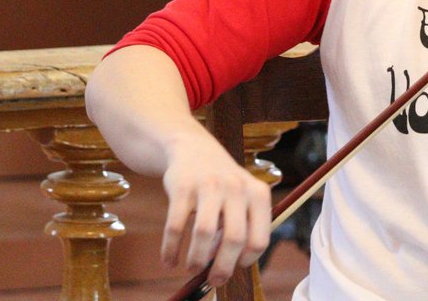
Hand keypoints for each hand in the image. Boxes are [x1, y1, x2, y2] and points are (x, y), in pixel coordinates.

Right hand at [160, 132, 273, 286]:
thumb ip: (237, 229)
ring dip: (196, 259)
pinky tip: (168, 261)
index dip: (247, 260)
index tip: (235, 268)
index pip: (259, 238)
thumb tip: (222, 268)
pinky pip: (175, 226)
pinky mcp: (183, 187)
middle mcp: (237, 188)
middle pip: (234, 239)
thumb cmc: (221, 184)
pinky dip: (170, 249)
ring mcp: (209, 185)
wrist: (192, 148)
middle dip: (223, 267)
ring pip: (204, 233)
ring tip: (192, 268)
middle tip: (215, 280)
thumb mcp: (241, 198)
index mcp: (258, 194)